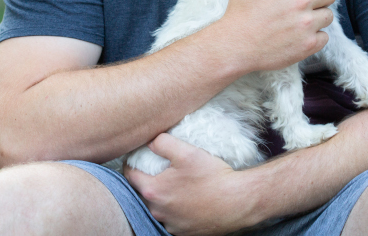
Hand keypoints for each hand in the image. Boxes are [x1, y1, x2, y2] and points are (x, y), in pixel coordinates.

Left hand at [124, 134, 254, 234]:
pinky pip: (172, 220)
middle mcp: (157, 211)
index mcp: (153, 191)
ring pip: (157, 208)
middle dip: (147, 181)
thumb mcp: (186, 152)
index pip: (129, 175)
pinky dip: (175, 210)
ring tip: (176, 185)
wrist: (238, 201)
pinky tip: (187, 200)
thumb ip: (162, 143)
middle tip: (158, 170)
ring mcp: (170, 225)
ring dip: (162, 197)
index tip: (136, 157)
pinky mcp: (184, 233)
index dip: (131, 163)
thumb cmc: (212, 177)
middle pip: (143, 192)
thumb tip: (148, 140)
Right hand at [213, 0, 338, 73]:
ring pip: (329, 15)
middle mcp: (300, 1)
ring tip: (303, 18)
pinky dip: (315, 36)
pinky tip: (301, 35)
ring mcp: (306, 25)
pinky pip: (325, 37)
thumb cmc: (239, 10)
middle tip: (310, 0)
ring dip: (318, 15)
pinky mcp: (308, 45)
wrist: (234, 46)